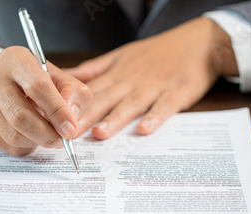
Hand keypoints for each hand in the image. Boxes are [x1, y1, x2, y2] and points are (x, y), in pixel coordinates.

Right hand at [0, 46, 91, 155]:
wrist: (1, 81)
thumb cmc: (36, 80)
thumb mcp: (60, 78)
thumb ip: (74, 94)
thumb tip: (71, 121)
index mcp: (16, 59)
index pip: (37, 86)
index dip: (57, 111)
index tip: (70, 130)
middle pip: (21, 116)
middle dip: (47, 134)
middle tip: (62, 142)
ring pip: (13, 134)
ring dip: (37, 142)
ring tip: (48, 136)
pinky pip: (5, 145)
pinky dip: (25, 147)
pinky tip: (32, 137)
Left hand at [66, 17, 237, 139]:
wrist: (199, 43)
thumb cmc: (156, 53)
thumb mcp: (120, 56)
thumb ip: (92, 70)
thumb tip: (62, 76)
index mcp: (117, 74)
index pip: (88, 91)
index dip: (70, 105)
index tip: (52, 119)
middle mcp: (131, 80)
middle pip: (105, 99)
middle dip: (86, 116)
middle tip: (68, 133)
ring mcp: (154, 86)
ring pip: (131, 104)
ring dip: (116, 119)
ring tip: (100, 133)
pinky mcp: (176, 93)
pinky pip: (164, 107)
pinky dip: (154, 118)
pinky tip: (144, 130)